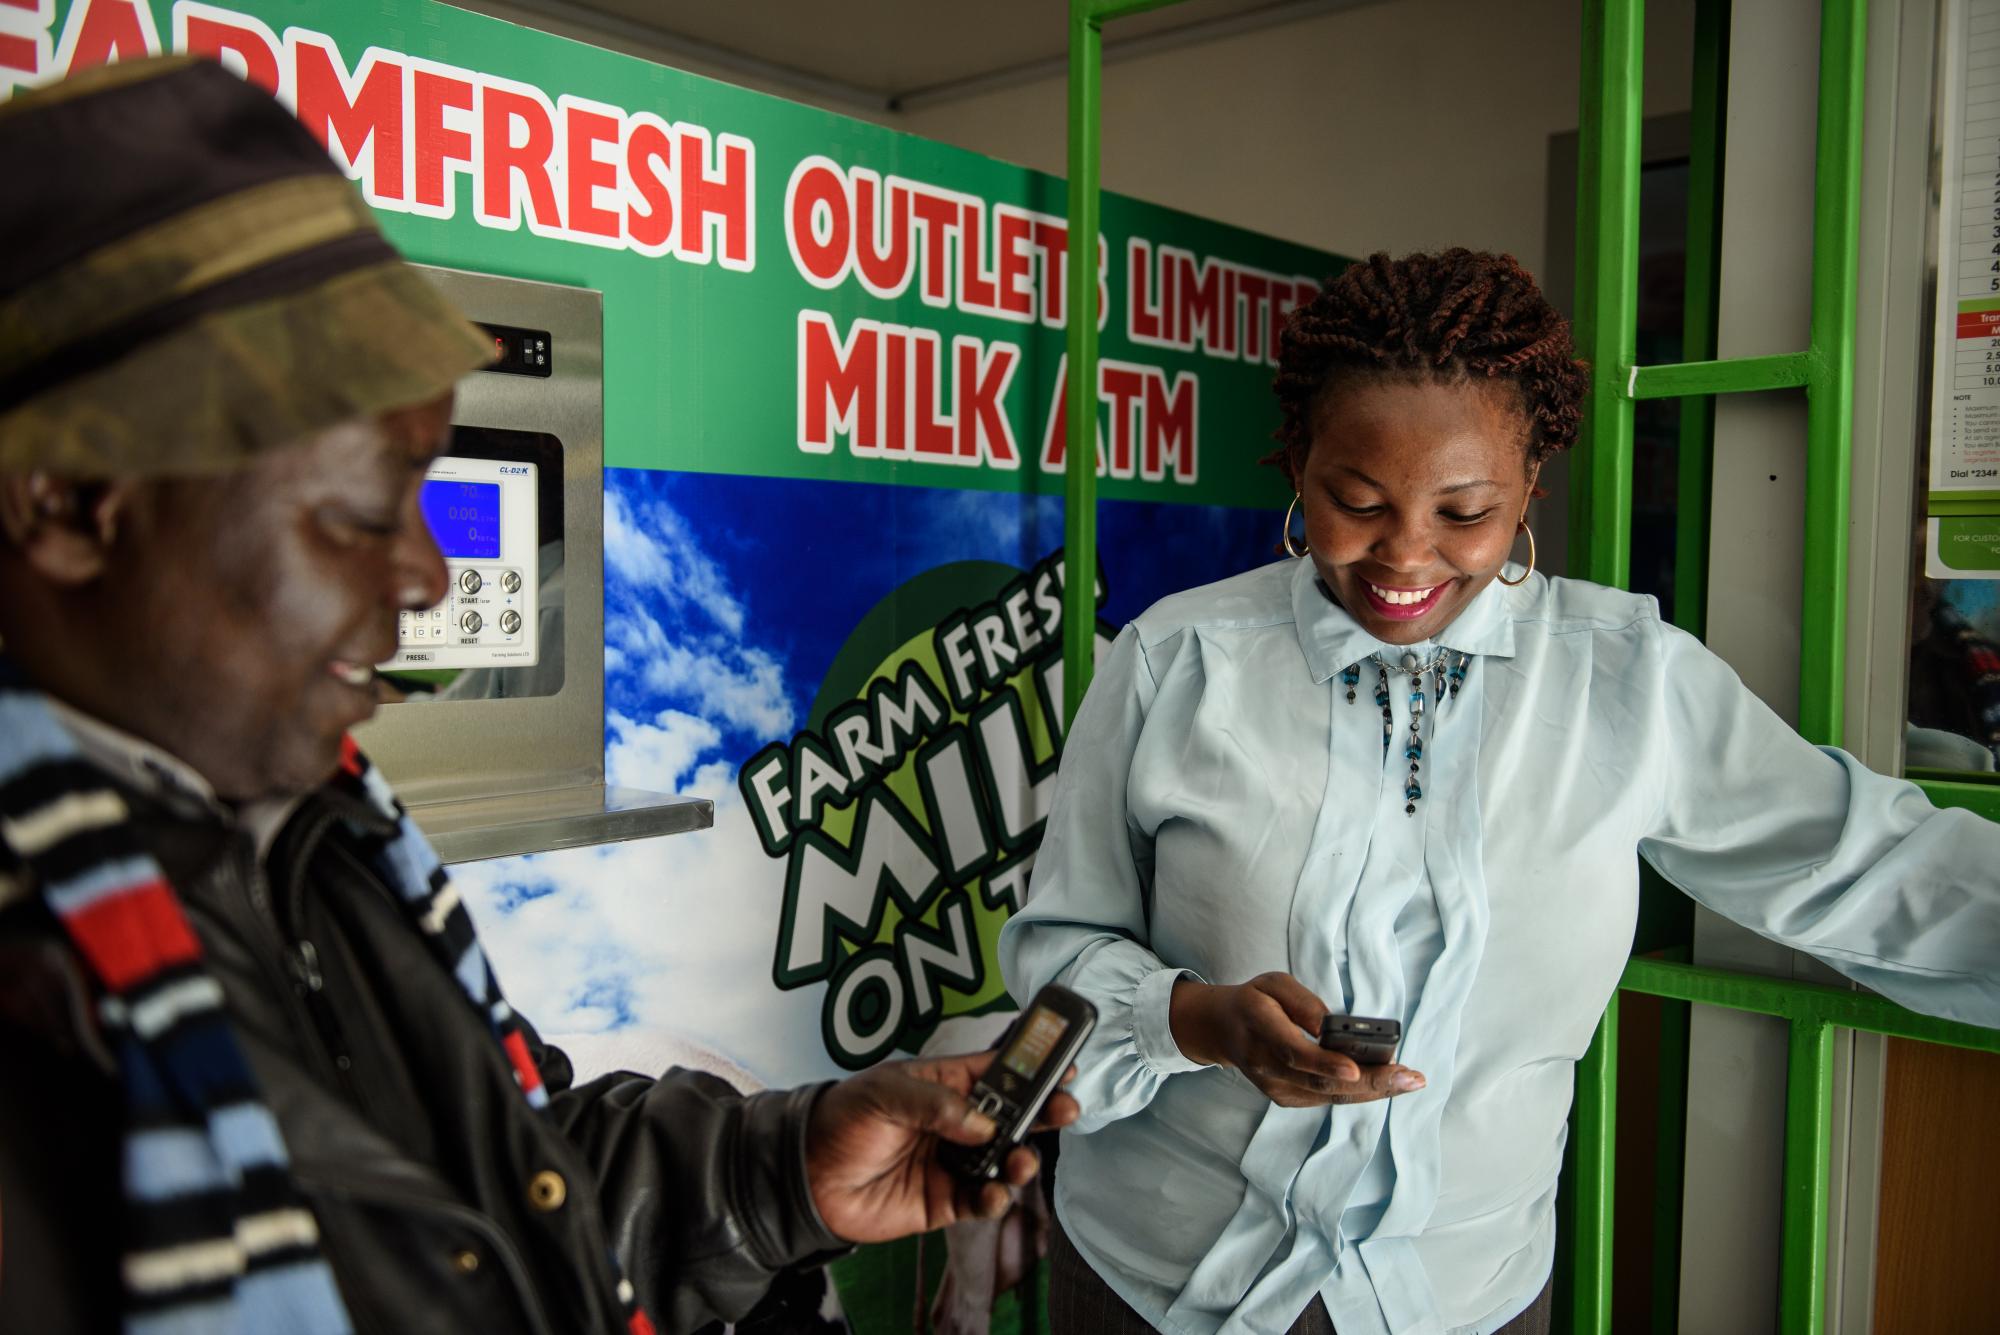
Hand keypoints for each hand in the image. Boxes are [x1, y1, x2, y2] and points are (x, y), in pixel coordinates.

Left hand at [804, 1051, 1080, 1243]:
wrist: (805, 1178)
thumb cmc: (841, 1120)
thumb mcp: (883, 1094)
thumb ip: (935, 1104)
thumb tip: (982, 1124)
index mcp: (945, 1085)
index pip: (997, 1072)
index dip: (1030, 1069)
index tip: (1063, 1067)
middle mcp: (957, 1124)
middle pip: (1012, 1117)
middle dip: (1042, 1113)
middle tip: (1065, 1110)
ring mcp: (954, 1163)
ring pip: (1003, 1160)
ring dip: (1020, 1159)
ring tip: (1021, 1160)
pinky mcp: (946, 1202)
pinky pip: (982, 1200)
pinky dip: (995, 1198)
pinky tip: (993, 1193)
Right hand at [1168, 972, 1424, 1107]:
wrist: (1222, 1030)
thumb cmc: (1255, 1001)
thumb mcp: (1273, 983)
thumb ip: (1301, 1000)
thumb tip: (1330, 1026)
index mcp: (1259, 1027)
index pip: (1293, 1052)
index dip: (1324, 1063)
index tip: (1355, 1068)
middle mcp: (1265, 1064)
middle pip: (1319, 1083)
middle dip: (1370, 1083)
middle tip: (1410, 1077)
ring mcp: (1274, 1087)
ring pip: (1328, 1096)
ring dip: (1373, 1091)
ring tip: (1410, 1080)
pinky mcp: (1285, 1098)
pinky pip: (1326, 1099)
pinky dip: (1359, 1093)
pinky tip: (1387, 1084)